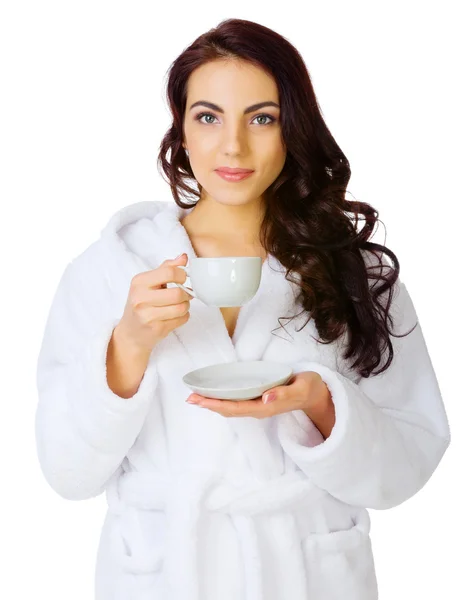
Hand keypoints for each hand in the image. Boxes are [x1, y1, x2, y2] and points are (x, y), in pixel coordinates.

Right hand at [116, 253, 193, 354]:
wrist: (131, 333)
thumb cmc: (142, 304)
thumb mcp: (148, 283)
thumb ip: (166, 268)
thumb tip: (183, 257)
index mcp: (139, 282)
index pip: (169, 272)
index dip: (182, 275)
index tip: (184, 278)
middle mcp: (141, 298)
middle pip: (178, 293)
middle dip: (186, 294)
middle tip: (185, 294)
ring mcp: (148, 315)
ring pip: (182, 307)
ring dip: (186, 306)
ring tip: (180, 305)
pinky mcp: (157, 329)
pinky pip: (182, 319)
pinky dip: (184, 316)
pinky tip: (175, 316)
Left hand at [185, 371, 329, 418]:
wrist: (318, 394)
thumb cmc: (309, 388)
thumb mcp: (301, 388)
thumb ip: (285, 393)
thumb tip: (265, 397)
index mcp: (266, 407)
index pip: (235, 408)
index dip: (215, 404)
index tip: (199, 400)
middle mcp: (259, 409)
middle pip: (228, 410)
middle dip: (208, 405)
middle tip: (189, 398)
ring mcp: (259, 406)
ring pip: (231, 407)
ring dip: (213, 402)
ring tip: (195, 397)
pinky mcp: (259, 400)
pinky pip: (236, 402)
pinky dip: (222, 398)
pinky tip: (214, 394)